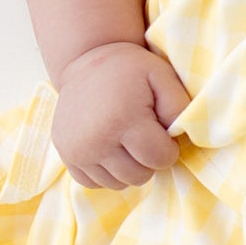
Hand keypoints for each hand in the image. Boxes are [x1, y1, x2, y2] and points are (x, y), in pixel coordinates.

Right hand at [51, 40, 192, 189]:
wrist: (86, 61)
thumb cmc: (131, 71)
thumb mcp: (162, 76)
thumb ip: (178, 107)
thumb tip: (178, 138)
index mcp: (123, 119)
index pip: (159, 159)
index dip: (168, 149)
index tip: (162, 132)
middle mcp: (96, 139)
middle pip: (139, 176)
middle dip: (149, 160)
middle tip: (144, 136)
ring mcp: (77, 150)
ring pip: (118, 184)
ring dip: (129, 168)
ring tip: (126, 140)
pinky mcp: (66, 155)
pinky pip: (95, 183)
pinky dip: (107, 172)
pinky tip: (110, 148)